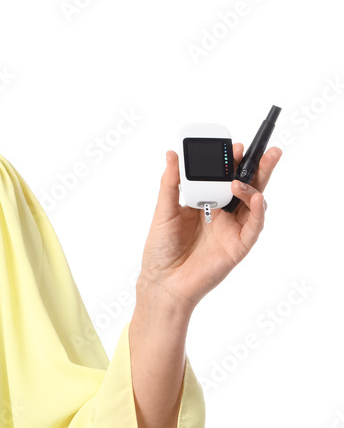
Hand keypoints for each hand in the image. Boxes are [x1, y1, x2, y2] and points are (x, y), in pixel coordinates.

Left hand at [137, 142, 281, 313]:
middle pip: (246, 186)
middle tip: (267, 150)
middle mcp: (223, 213)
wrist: (162, 280)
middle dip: (258, 168)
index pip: (224, 177)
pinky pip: (255, 226)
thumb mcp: (164, 210)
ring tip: (239, 180)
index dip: (232, 162)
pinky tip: (257, 198)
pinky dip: (259, 211)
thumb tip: (172, 154)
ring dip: (254, 187)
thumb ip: (171, 183)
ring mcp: (233, 229)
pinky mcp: (239, 246)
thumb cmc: (161, 248)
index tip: (235, 146)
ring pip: (254, 203)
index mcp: (205, 202)